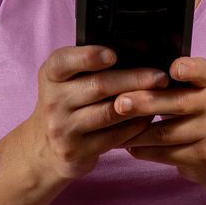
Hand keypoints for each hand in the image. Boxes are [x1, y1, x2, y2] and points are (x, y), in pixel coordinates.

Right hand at [24, 45, 168, 180]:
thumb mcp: (66, 80)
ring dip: (140, 103)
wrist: (44, 149)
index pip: (63, 61)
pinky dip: (135, 125)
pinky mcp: (75, 151)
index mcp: (50, 75)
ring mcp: (62, 128)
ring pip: (109, 112)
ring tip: (161, 96)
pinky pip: (114, 136)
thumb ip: (89, 67)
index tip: (113, 55)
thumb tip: (137, 53)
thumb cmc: (66, 103)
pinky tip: (148, 117)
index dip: (88, 56)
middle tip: (160, 77)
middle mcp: (52, 100)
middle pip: (98, 86)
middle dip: (134, 79)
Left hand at [114, 57, 205, 186]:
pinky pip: (166, 154)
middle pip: (178, 103)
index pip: (203, 70)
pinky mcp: (203, 156)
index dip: (189, 68)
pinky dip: (142, 150)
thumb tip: (126, 76)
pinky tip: (127, 145)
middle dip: (145, 102)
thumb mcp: (191, 92)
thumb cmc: (193, 114)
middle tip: (119, 103)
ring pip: (166, 133)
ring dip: (135, 132)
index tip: (173, 68)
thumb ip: (168, 82)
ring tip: (112, 128)